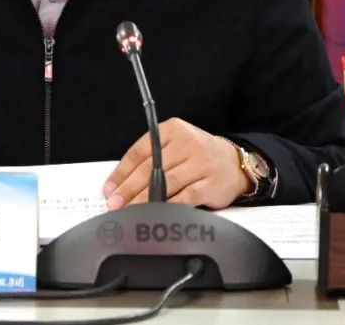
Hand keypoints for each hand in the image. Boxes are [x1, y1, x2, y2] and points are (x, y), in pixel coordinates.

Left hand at [103, 118, 250, 209]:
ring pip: (165, 183)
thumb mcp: (176, 145)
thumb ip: (153, 158)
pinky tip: (155, 214)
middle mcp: (186, 143)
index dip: (122, 172)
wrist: (235, 164)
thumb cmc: (198, 156)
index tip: (109, 188)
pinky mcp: (210, 183)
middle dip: (128, 188)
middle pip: (150, 167)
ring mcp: (200, 162)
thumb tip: (122, 184)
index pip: (140, 151)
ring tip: (129, 211)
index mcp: (172, 130)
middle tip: (114, 203)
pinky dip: (167, 207)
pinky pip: (184, 197)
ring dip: (144, 200)